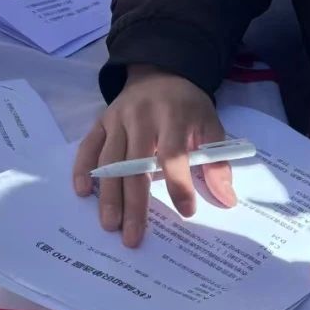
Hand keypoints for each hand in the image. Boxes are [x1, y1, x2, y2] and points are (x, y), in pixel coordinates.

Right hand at [72, 67, 235, 247]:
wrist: (161, 72)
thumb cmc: (187, 106)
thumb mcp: (211, 125)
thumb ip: (217, 161)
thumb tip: (226, 199)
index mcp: (173, 117)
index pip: (174, 154)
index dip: (179, 184)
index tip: (186, 212)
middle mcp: (142, 117)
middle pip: (135, 164)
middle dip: (134, 204)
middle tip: (132, 238)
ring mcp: (118, 118)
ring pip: (110, 160)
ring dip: (108, 194)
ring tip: (109, 225)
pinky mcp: (102, 120)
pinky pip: (89, 145)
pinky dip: (83, 167)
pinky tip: (82, 191)